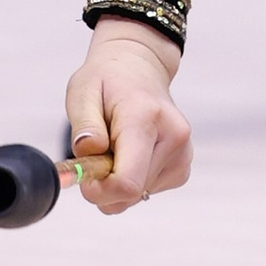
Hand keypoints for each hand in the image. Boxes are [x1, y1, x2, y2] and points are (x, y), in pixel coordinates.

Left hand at [63, 13, 190, 213]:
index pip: (127, 181)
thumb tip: (88, 151)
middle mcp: (173, 137)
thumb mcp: (83, 92)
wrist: (139, 69)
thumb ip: (84, 124)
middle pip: (131, 193)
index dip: (100, 191)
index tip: (85, 178)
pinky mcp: (183, 167)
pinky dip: (132, 180)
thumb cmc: (108, 80)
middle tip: (96, 155)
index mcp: (146, 117)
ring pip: (138, 196)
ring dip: (118, 182)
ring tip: (115, 147)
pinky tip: (130, 153)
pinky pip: (148, 191)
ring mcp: (183, 154)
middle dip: (106, 184)